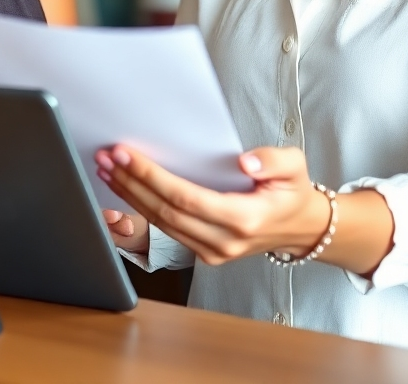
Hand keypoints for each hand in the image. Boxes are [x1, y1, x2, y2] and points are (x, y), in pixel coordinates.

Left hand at [94, 144, 330, 265]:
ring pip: (161, 223)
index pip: (186, 198)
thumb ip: (272, 161)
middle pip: (165, 212)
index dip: (152, 177)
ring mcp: (212, 251)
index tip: (126, 155)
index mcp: (244, 219)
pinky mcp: (204, 251)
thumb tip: (245, 162)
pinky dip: (142, 207)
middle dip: (131, 183)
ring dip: (130, 195)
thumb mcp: (294, 166)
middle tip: (107, 157)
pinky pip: (167, 229)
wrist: (300, 227)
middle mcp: (224, 241)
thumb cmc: (292, 191)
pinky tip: (126, 188)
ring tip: (108, 169)